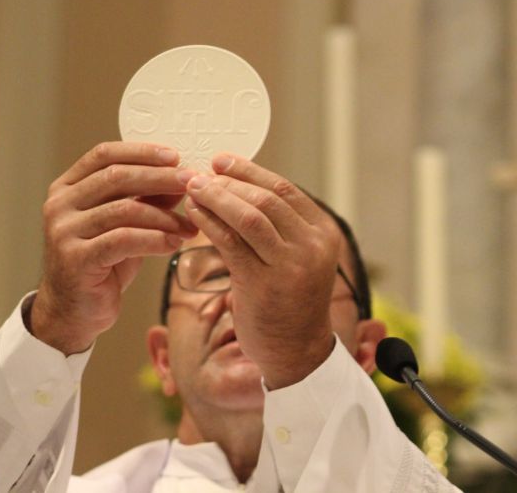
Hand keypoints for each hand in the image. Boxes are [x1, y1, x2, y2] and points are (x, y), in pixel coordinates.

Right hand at [33, 142, 198, 353]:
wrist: (74, 310)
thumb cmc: (103, 262)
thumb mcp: (126, 223)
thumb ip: (147, 198)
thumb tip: (181, 176)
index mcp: (68, 188)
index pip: (104, 155)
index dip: (142, 152)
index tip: (176, 156)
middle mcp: (60, 205)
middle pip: (116, 177)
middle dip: (161, 178)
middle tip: (192, 184)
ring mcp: (63, 231)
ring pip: (124, 209)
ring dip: (166, 216)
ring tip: (191, 226)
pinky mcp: (75, 258)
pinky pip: (123, 240)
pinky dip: (155, 239)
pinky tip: (174, 244)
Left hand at [183, 154, 340, 388]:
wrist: (297, 354)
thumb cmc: (291, 304)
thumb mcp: (298, 259)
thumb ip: (281, 228)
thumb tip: (242, 189)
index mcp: (324, 234)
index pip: (285, 190)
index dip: (250, 172)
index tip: (222, 161)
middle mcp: (312, 246)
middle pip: (267, 198)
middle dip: (229, 181)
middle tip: (199, 173)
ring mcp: (290, 265)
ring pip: (249, 215)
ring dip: (216, 197)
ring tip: (191, 188)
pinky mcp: (263, 284)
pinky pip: (230, 242)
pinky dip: (209, 223)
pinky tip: (193, 215)